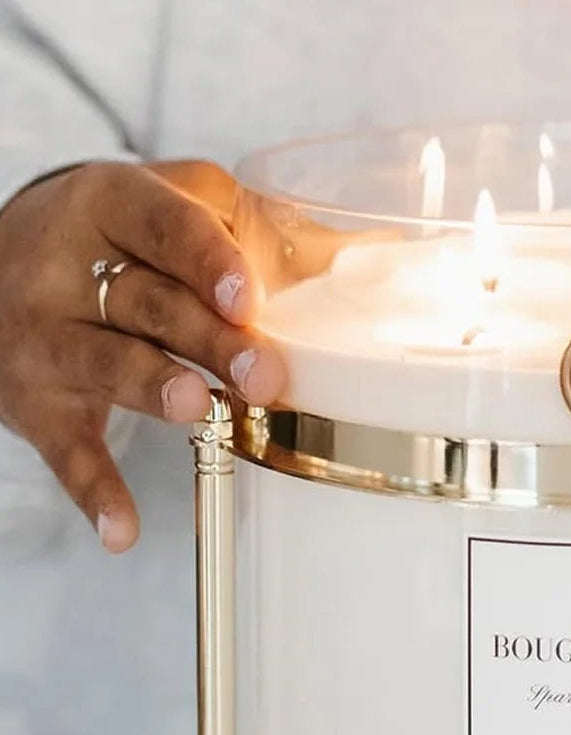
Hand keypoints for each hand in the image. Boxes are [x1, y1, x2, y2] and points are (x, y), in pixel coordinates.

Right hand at [0, 159, 285, 551]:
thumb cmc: (116, 236)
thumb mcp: (173, 204)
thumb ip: (257, 227)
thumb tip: (373, 255)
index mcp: (113, 204)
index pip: (163, 226)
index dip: (207, 260)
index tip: (248, 295)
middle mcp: (68, 268)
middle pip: (148, 303)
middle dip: (207, 339)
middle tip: (263, 372)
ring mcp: (47, 338)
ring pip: (105, 362)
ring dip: (153, 388)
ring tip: (198, 409)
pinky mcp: (34, 403)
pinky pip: (66, 451)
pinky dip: (94, 492)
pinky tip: (123, 529)